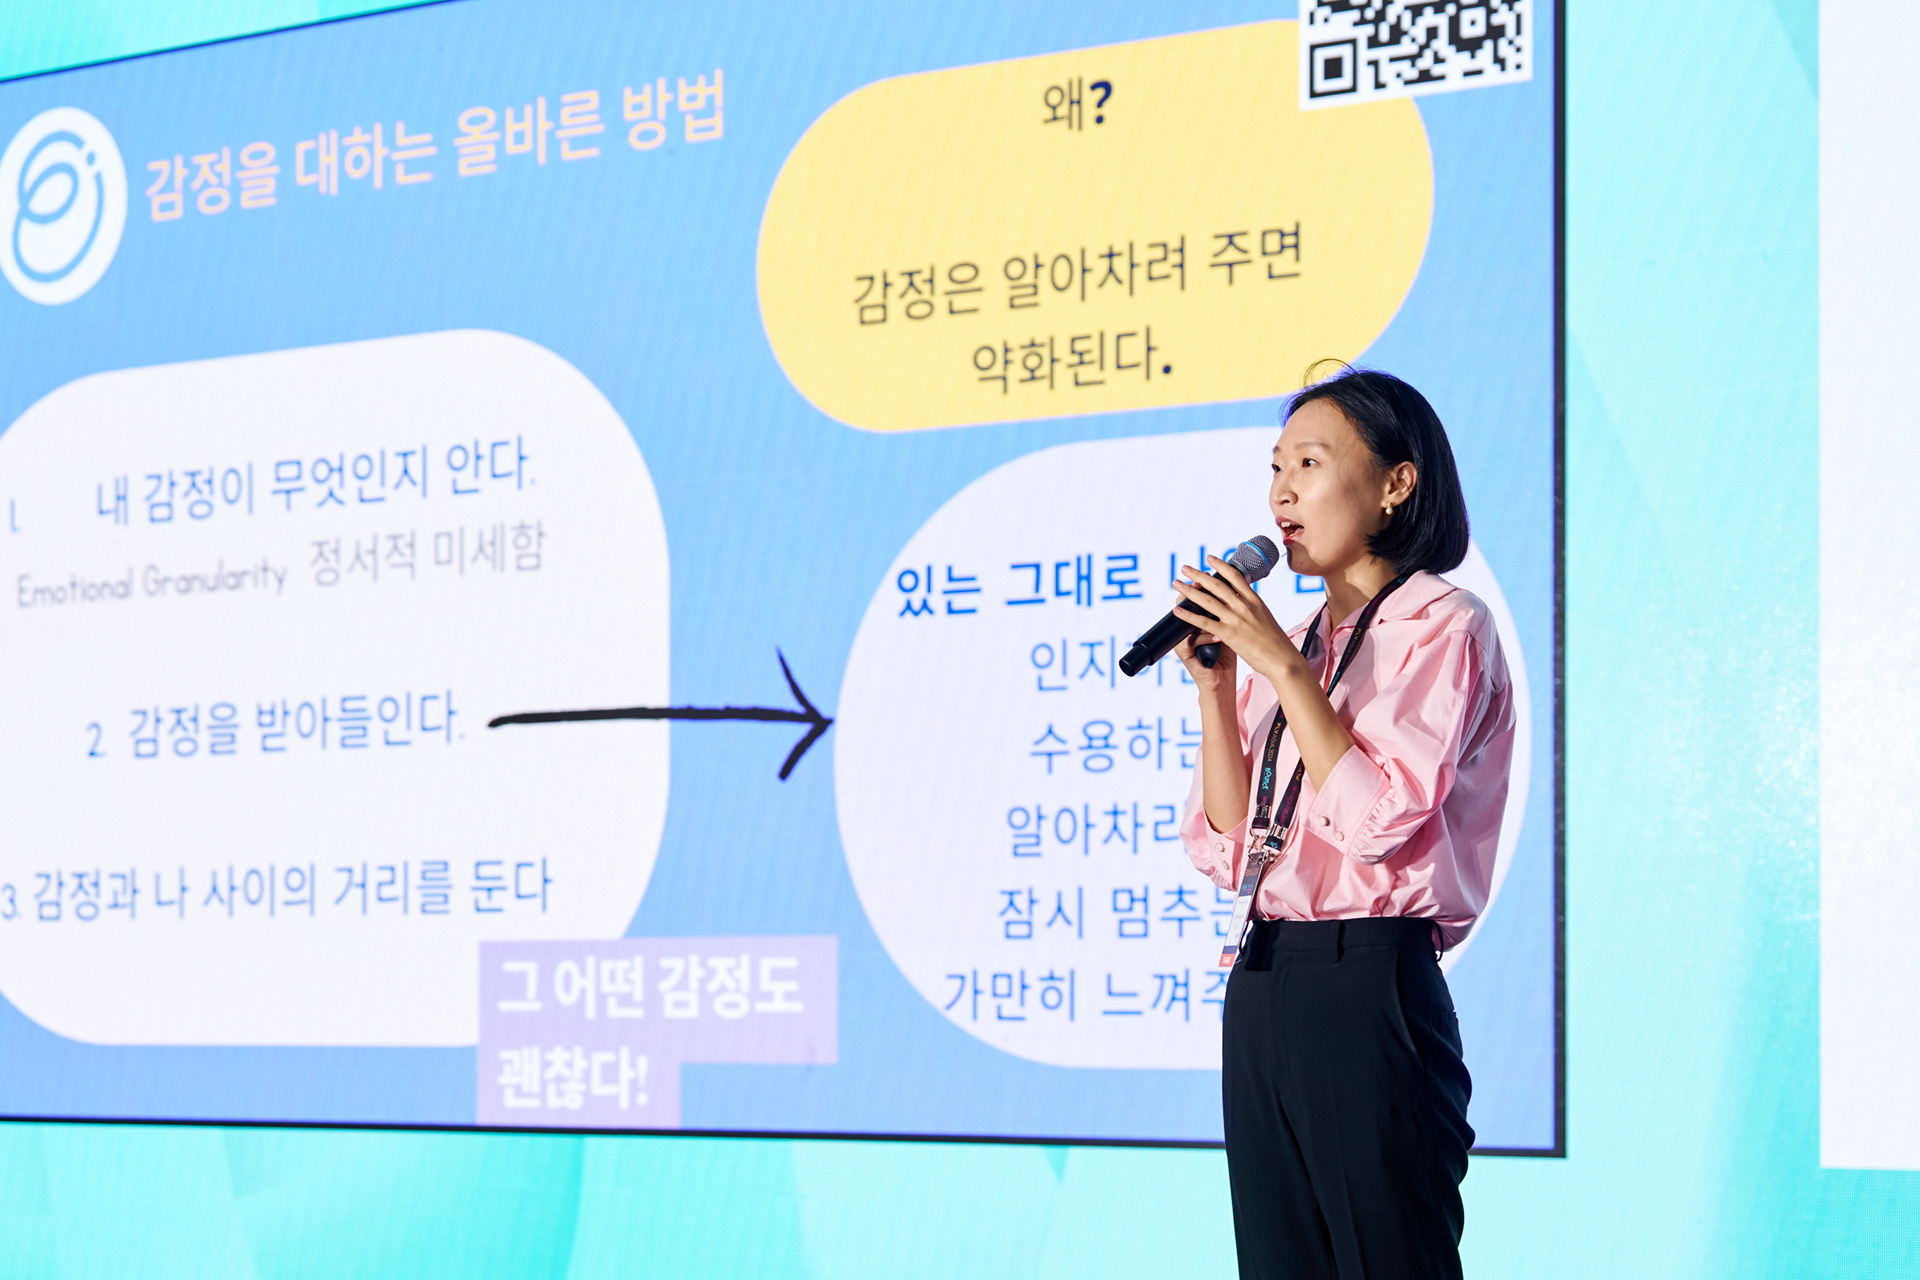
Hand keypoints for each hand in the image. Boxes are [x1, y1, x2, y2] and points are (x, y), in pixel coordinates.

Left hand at [1170, 556, 1306, 688]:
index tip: (1209, 558)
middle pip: (1216, 585)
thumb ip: (1252, 607)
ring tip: (1176, 583)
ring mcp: (1235, 619)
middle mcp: (1244, 606)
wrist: (1283, 659)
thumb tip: (1244, 599)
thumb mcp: (1265, 617)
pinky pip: (1204, 622)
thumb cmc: (1276, 642)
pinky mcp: (1229, 634)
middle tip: (1185, 567)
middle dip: (1198, 574)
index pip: (1235, 576)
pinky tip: (1178, 610)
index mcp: (1254, 600)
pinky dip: (1189, 615)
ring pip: (1207, 600)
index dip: (1220, 565)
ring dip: (1188, 590)